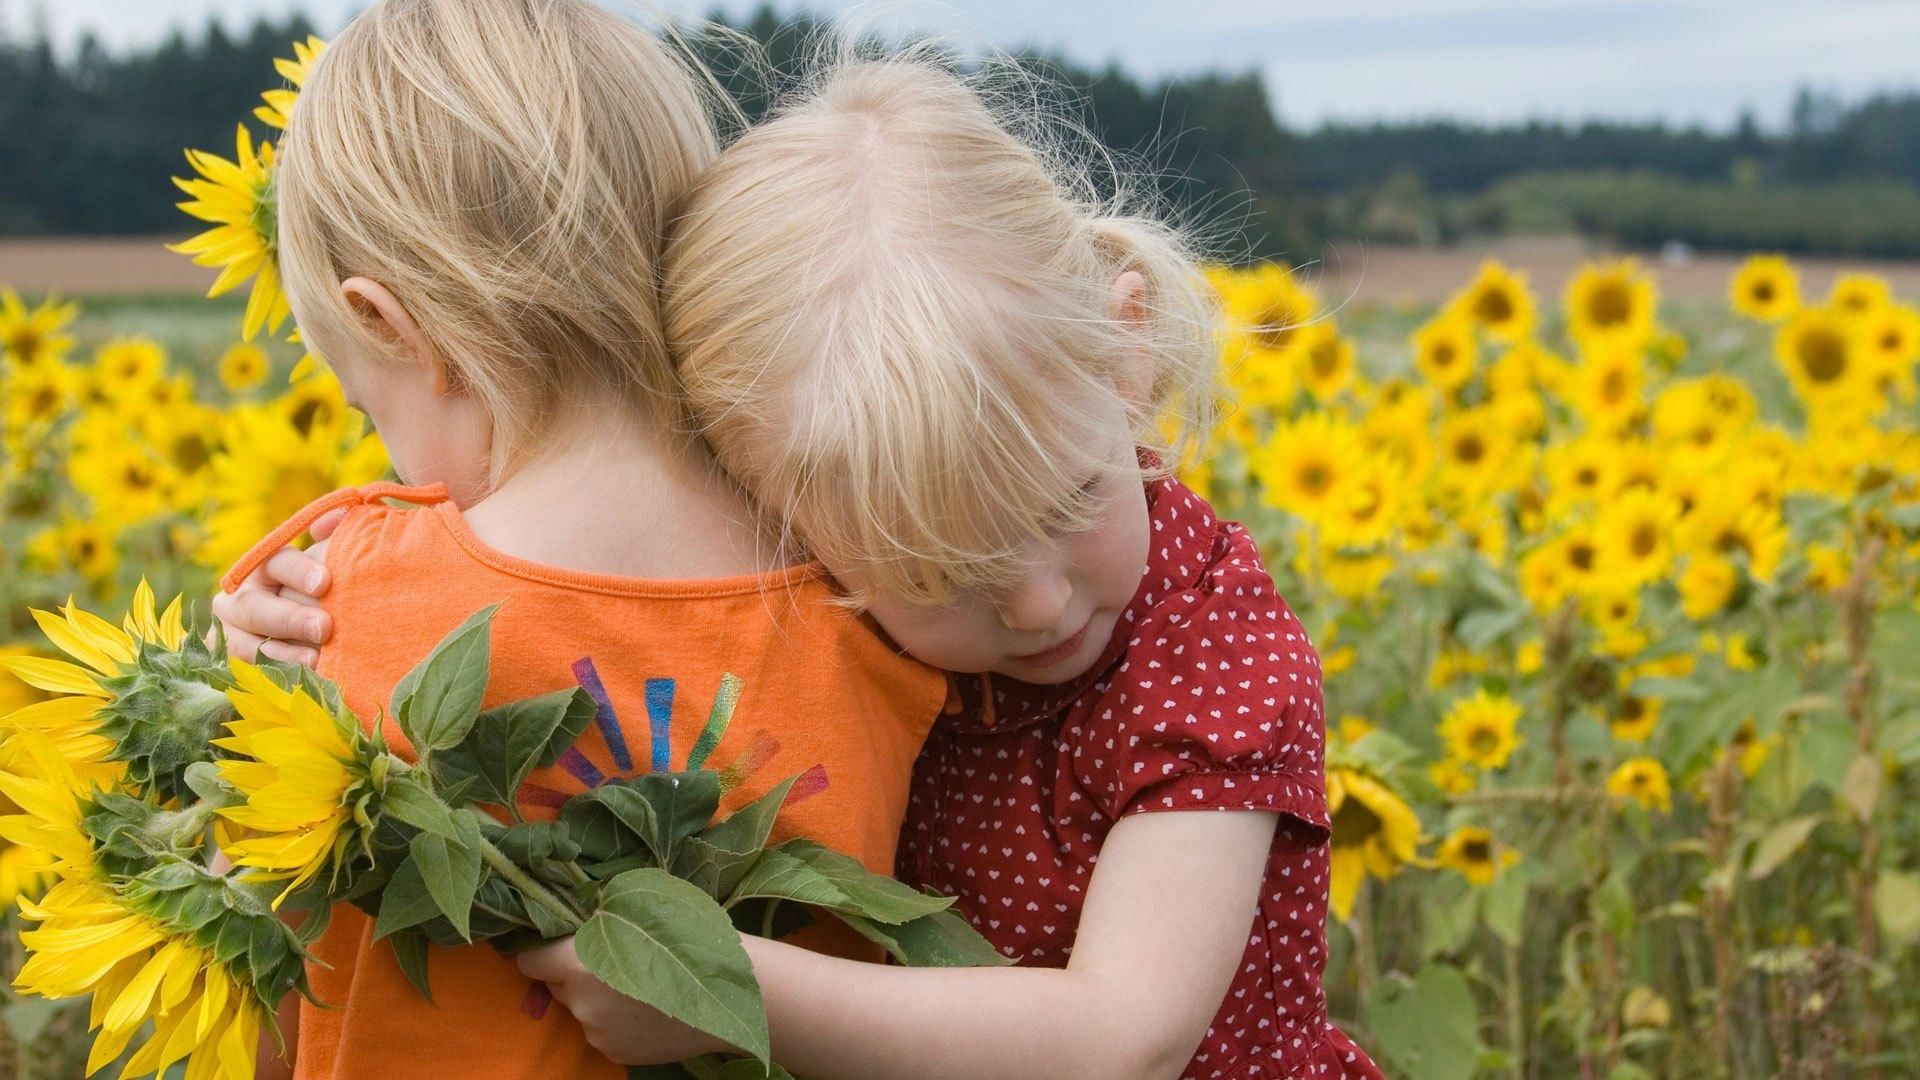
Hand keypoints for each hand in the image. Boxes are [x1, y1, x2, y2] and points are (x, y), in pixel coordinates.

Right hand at [208, 508, 346, 666]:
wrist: (314, 638)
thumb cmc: (329, 591)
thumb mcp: (333, 561)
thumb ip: (335, 537)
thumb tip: (332, 520)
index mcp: (265, 567)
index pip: (277, 562)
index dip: (299, 571)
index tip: (326, 583)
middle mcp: (241, 599)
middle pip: (256, 608)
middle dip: (291, 618)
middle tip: (325, 627)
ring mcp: (234, 636)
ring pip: (247, 646)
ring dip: (283, 654)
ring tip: (317, 660)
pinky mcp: (236, 669)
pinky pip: (250, 676)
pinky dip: (277, 679)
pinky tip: (306, 682)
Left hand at [515, 938, 732, 1064]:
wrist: (729, 996)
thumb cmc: (689, 939)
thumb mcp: (640, 910)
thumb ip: (598, 919)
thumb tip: (573, 917)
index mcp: (580, 963)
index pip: (529, 960)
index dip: (540, 949)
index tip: (554, 944)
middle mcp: (581, 1003)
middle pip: (555, 985)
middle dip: (572, 972)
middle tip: (609, 956)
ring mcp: (598, 1033)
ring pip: (580, 1009)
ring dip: (595, 997)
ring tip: (636, 984)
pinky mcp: (615, 1053)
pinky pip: (601, 1030)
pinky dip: (614, 1020)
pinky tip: (645, 1009)